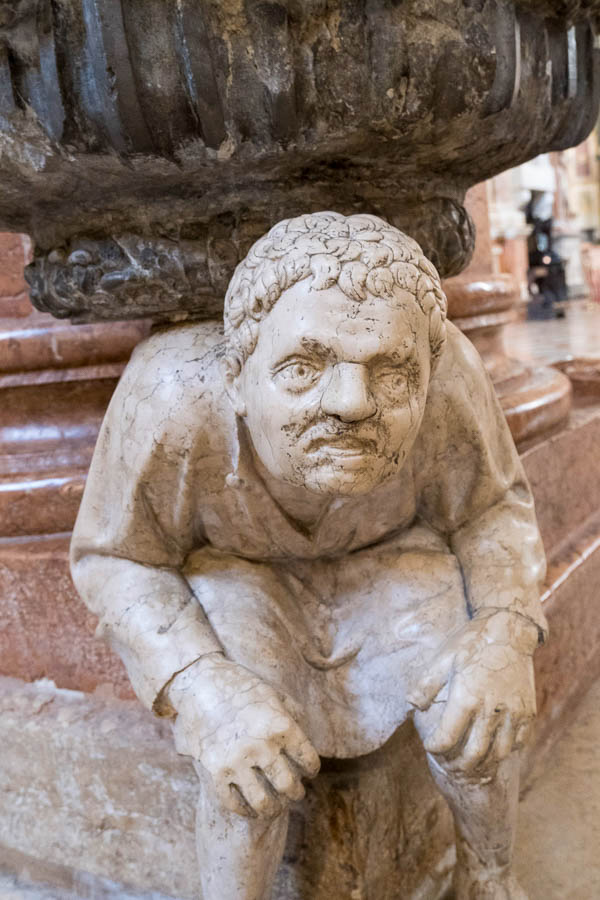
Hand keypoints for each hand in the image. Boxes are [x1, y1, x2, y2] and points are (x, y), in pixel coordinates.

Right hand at [167, 653, 319, 817]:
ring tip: (274, 805)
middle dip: (295, 793)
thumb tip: (305, 735)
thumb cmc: (241, 688)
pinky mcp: (215, 772)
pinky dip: (245, 810)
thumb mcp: (274, 695)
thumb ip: (292, 715)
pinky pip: (234, 803)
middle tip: (294, 792)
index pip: (309, 761)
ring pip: (262, 802)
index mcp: (280, 726)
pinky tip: (250, 806)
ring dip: (273, 808)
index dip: (311, 769)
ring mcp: (237, 761)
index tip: (307, 772)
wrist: (201, 684)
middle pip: (288, 786)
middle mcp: (261, 746)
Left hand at [408, 611, 537, 773]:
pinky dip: (504, 751)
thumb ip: (425, 684)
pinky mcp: (528, 712)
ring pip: (499, 754)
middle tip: (449, 764)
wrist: (509, 629)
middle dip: (458, 766)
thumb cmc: (472, 641)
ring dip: (483, 764)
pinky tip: (492, 746)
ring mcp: (513, 713)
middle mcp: (492, 709)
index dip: (435, 748)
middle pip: (474, 755)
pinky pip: (518, 743)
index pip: (447, 739)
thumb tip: (411, 704)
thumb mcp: (443, 657)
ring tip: (470, 762)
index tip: (430, 746)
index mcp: (467, 697)